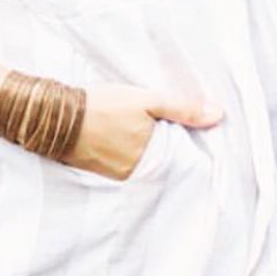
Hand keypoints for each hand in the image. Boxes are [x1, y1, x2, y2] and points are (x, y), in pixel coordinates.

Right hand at [60, 80, 224, 180]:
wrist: (56, 117)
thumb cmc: (104, 106)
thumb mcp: (146, 99)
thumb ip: (182, 108)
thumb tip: (220, 114)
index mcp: (154, 158)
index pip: (182, 158)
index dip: (187, 144)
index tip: (188, 133)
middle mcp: (139, 173)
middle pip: (162, 162)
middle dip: (165, 149)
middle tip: (161, 130)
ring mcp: (118, 176)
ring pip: (142, 165)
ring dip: (144, 153)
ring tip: (138, 133)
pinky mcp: (101, 173)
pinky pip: (123, 167)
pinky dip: (125, 156)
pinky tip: (119, 140)